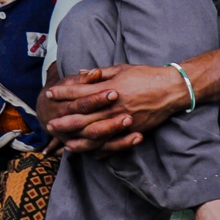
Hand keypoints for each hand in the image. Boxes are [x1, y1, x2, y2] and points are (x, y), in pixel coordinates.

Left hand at [45, 64, 189, 155]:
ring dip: (77, 138)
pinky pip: (111, 144)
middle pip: (82, 115)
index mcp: (109, 87)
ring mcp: (121, 120)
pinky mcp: (131, 130)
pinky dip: (97, 149)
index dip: (63, 93)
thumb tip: (81, 74)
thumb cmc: (145, 76)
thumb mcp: (121, 69)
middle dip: (64, 120)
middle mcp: (112, 106)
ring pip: (94, 133)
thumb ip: (100, 73)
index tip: (50, 94)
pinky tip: (88, 151)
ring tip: (64, 142)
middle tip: (50, 124)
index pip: (80, 91)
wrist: (170, 89)